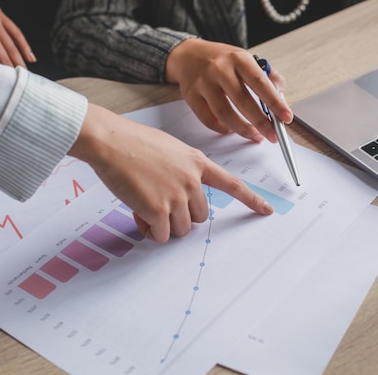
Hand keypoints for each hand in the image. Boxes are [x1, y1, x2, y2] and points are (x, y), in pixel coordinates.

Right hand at [68, 104, 273, 242]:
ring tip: (145, 206)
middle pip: (200, 217)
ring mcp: (177, 195)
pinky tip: (138, 214)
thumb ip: (181, 173)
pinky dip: (150, 231)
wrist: (111, 141)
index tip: (266, 210)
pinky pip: (161, 235)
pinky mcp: (158, 210)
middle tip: (159, 205)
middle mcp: (192, 180)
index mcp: (197, 163)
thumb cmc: (133, 143)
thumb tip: (178, 201)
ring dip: (164, 226)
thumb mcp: (169, 151)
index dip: (251, 200)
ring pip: (181, 229)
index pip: (231, 184)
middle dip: (181, 217)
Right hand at [165, 38, 292, 142]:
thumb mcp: (246, 60)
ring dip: (242, 129)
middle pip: (243, 101)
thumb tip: (280, 101)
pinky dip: (222, 128)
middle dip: (261, 123)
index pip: (260, 83)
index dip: (275, 102)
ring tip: (254, 135)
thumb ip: (267, 79)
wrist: (188, 55)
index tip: (286, 117)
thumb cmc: (222, 60)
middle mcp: (219, 69)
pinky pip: (208, 119)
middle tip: (272, 135)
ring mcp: (203, 83)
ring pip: (224, 113)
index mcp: (238, 58)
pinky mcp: (191, 96)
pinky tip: (232, 129)